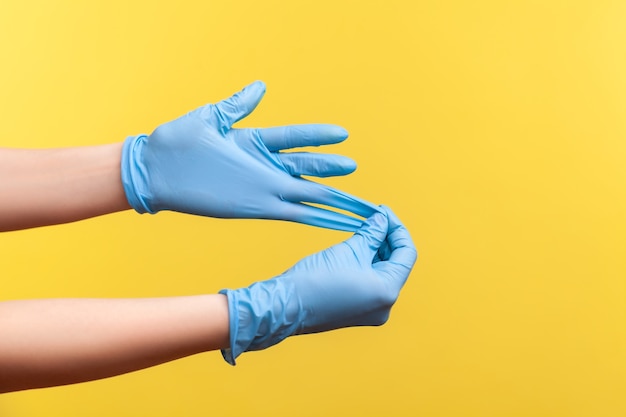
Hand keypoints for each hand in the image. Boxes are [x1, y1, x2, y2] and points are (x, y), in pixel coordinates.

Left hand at [121, 81, 377, 230]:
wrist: (152, 171)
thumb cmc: (175, 143)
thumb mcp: (209, 119)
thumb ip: (237, 106)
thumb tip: (260, 87)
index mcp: (251, 142)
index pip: (292, 137)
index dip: (317, 135)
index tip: (342, 133)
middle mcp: (258, 166)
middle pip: (302, 165)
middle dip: (327, 167)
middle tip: (353, 165)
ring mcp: (256, 187)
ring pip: (299, 189)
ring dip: (323, 193)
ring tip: (349, 197)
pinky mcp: (251, 206)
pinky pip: (286, 211)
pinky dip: (307, 214)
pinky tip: (323, 216)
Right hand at [219, 206, 416, 363]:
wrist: (285, 305)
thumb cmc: (315, 279)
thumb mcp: (349, 249)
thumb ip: (372, 233)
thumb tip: (382, 220)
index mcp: (387, 291)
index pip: (406, 254)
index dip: (397, 228)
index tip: (384, 212)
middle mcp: (384, 306)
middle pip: (396, 264)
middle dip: (386, 239)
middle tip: (373, 217)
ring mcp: (371, 311)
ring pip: (382, 273)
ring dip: (375, 250)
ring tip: (363, 229)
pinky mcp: (357, 312)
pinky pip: (370, 283)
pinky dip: (366, 264)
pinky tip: (356, 247)